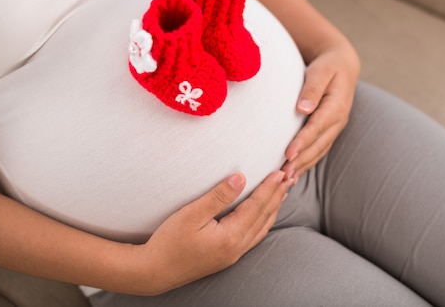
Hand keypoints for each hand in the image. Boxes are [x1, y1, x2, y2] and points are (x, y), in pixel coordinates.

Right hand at [126, 170, 292, 294]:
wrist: (154, 272)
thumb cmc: (168, 242)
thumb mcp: (191, 214)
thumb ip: (218, 196)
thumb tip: (240, 178)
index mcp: (230, 236)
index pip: (257, 206)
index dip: (270, 187)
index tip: (281, 171)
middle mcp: (237, 247)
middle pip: (264, 216)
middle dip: (278, 195)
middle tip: (291, 176)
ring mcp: (233, 254)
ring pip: (262, 227)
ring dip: (274, 208)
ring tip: (284, 191)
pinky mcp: (227, 256)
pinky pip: (255, 236)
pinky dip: (264, 220)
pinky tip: (265, 213)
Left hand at [283, 42, 359, 179]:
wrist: (343, 66)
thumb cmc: (328, 66)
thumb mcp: (321, 71)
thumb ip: (312, 89)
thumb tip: (302, 108)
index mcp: (337, 106)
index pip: (317, 127)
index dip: (303, 141)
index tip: (288, 153)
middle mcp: (339, 120)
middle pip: (318, 145)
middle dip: (301, 161)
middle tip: (283, 175)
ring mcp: (336, 128)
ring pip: (319, 151)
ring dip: (303, 166)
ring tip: (286, 179)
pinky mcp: (330, 131)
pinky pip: (319, 150)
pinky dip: (307, 162)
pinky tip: (295, 173)